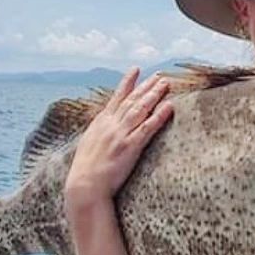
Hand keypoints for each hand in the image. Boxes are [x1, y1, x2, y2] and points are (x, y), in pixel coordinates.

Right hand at [65, 68, 173, 204]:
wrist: (84, 185)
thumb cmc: (86, 169)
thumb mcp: (89, 143)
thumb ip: (100, 131)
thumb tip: (105, 124)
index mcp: (101, 122)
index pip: (117, 97)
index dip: (128, 82)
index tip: (137, 69)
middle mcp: (111, 124)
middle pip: (132, 100)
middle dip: (147, 86)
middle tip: (160, 75)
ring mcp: (121, 134)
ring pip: (140, 109)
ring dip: (154, 95)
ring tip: (166, 84)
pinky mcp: (130, 147)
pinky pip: (148, 127)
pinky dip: (159, 115)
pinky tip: (169, 106)